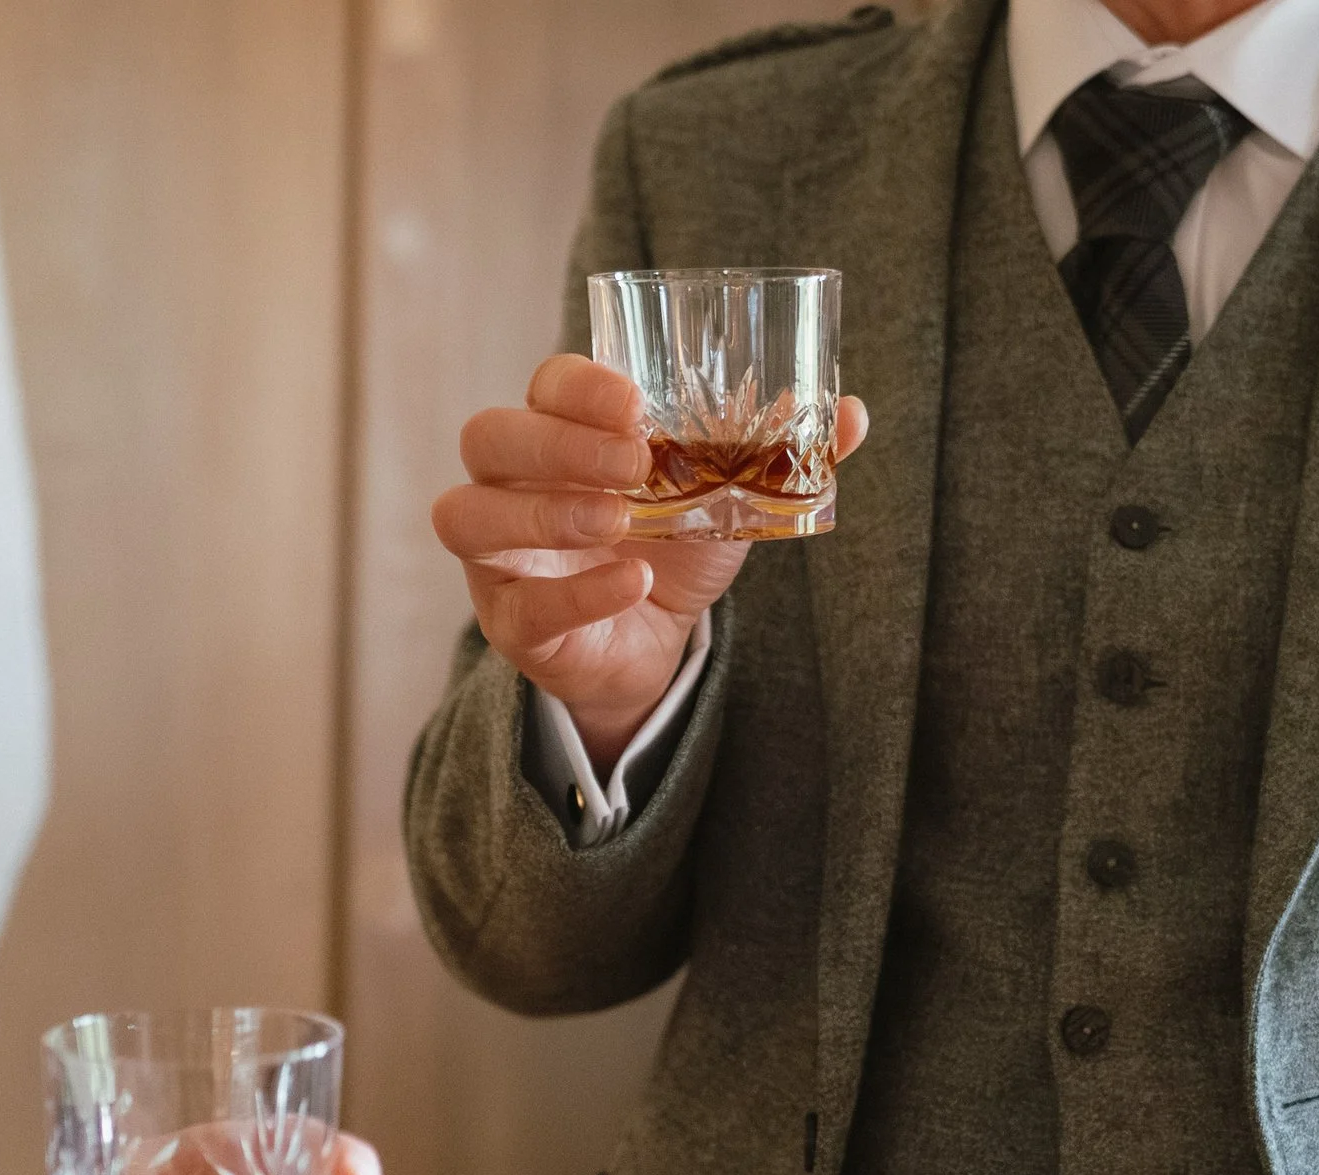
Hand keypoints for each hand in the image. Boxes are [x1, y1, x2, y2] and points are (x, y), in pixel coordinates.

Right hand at [432, 355, 866, 770]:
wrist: (657, 644)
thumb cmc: (674, 547)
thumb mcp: (729, 494)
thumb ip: (776, 452)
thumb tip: (851, 413)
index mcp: (561, 433)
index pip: (544, 386)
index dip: (577, 387)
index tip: (633, 402)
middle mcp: (512, 484)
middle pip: (488, 438)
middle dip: (556, 443)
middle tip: (631, 463)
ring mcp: (498, 555)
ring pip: (467, 517)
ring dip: (543, 514)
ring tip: (616, 523)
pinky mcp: (510, 621)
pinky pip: (520, 605)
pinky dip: (579, 592)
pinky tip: (633, 584)